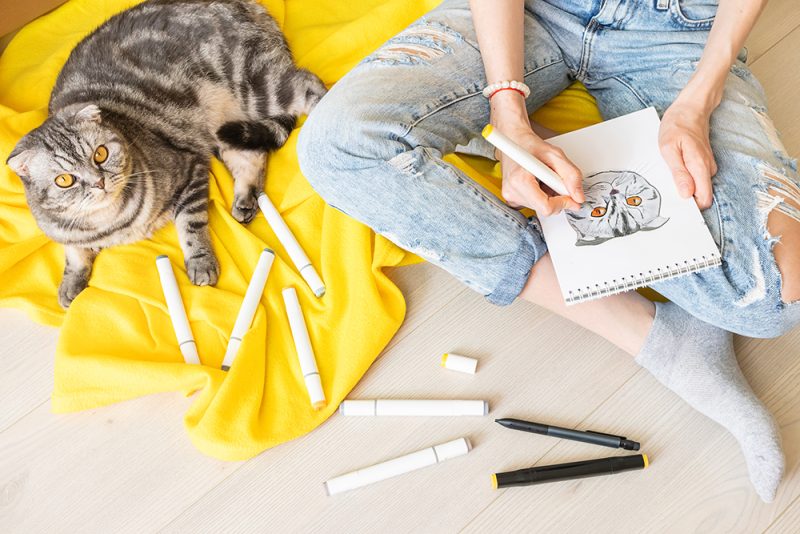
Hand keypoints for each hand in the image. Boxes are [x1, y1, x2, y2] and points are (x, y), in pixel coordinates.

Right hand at [490, 92, 583, 215]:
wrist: (513, 140)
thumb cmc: (530, 145)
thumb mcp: (556, 155)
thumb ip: (571, 175)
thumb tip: (578, 197)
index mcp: (520, 180)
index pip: (545, 207)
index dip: (562, 203)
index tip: (571, 196)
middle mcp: (512, 191)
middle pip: (543, 208)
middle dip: (556, 197)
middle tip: (555, 179)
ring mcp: (510, 196)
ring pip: (540, 207)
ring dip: (549, 195)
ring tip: (544, 178)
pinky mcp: (511, 199)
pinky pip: (533, 204)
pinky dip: (541, 195)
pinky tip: (538, 182)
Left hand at [659, 98, 717, 208]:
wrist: (691, 108)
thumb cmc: (677, 125)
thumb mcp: (669, 149)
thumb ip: (679, 173)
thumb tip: (686, 194)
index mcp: (699, 167)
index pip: (703, 200)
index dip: (690, 207)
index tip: (675, 207)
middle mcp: (708, 169)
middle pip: (701, 195)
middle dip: (685, 197)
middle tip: (666, 188)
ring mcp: (708, 165)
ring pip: (698, 187)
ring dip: (684, 185)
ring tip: (668, 173)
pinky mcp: (704, 163)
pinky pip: (696, 178)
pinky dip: (686, 177)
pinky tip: (675, 168)